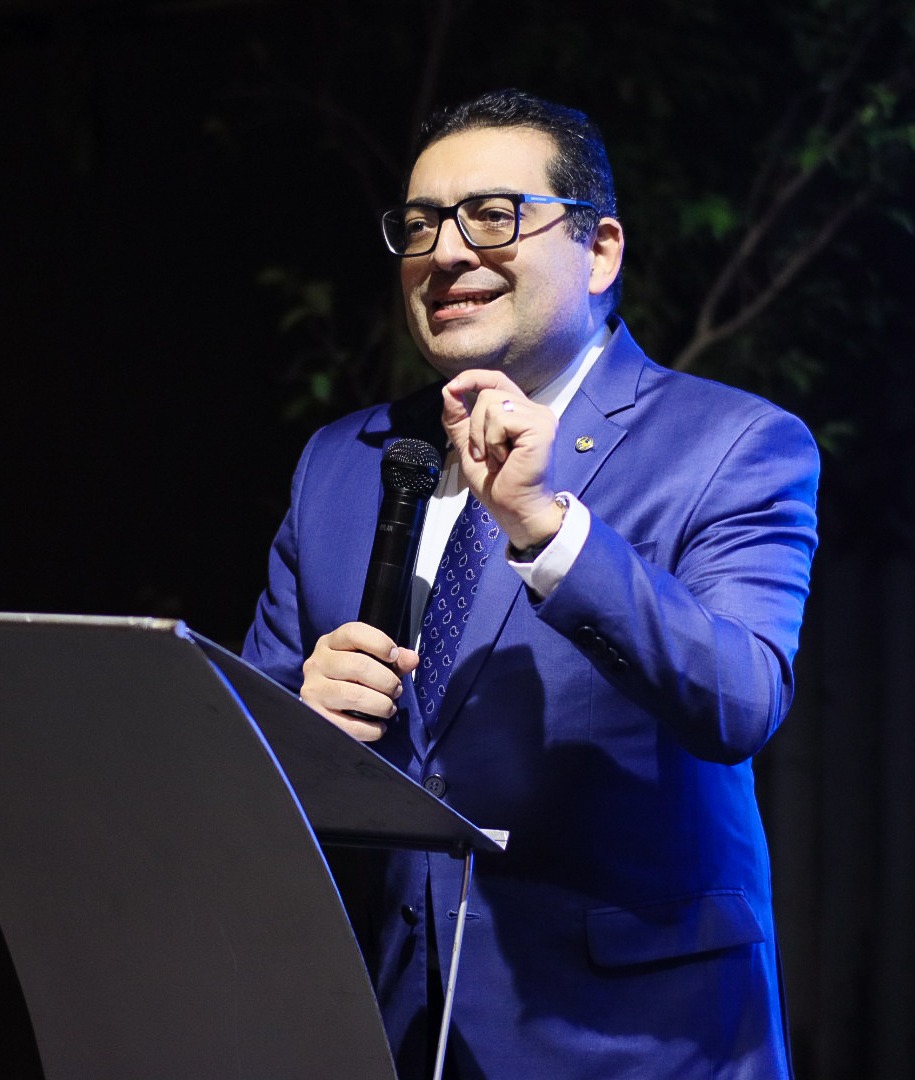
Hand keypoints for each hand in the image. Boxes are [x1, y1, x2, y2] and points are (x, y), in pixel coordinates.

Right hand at [299, 622, 418, 741]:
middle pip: (358, 665)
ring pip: (354, 696)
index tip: (394, 656)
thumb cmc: (351, 678)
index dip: (379, 643)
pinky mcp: (316, 716)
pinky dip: (370, 729)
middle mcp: (317, 663)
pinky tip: (378, 727)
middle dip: (386, 680)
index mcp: (330, 643)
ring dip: (381, 704)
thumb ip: (394, 660)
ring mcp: (313, 689)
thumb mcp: (370, 662)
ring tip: (389, 708)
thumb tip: (412, 658)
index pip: (354, 632)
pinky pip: (348, 725)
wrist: (323, 705)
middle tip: (397, 690)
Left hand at [442, 370, 563, 549]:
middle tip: (487, 456)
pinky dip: (494, 442)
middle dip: (474, 427)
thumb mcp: (470, 447)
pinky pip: (501, 419)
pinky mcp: (541, 427)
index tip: (453, 388)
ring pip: (491, 405)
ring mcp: (540, 417)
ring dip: (484, 438)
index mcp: (520, 413)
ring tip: (498, 459)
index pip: (496, 380)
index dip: (473, 378)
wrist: (515, 510)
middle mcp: (533, 411)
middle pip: (488, 393)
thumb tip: (448, 391)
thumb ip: (458, 420)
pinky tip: (506, 459)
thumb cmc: (500, 485)